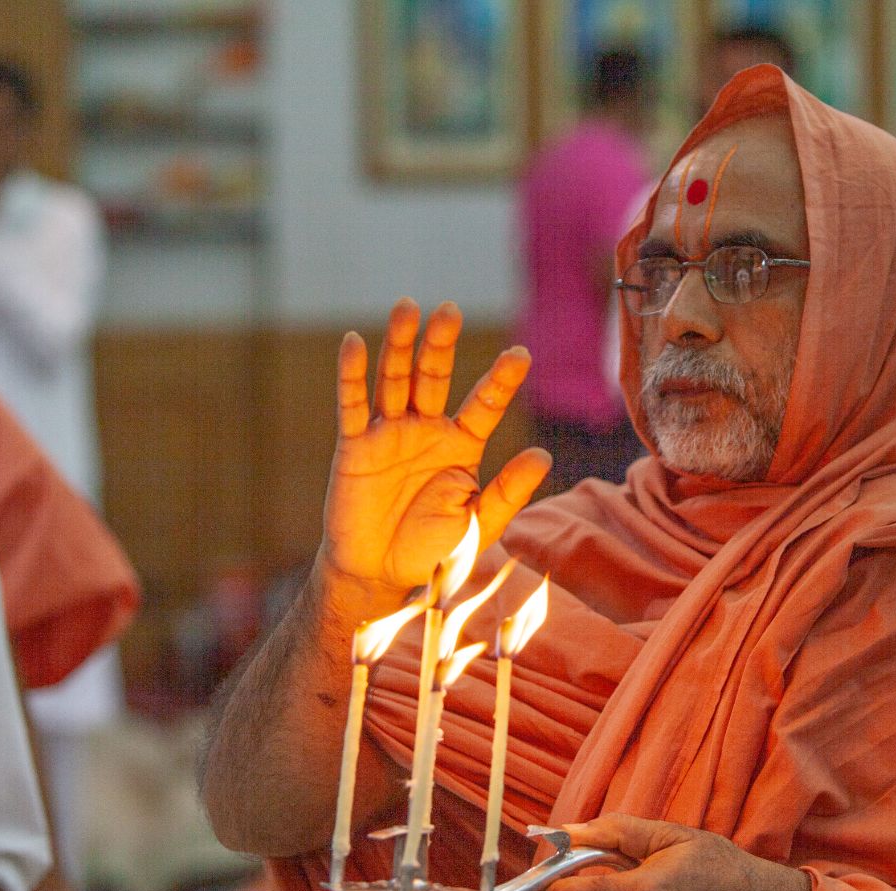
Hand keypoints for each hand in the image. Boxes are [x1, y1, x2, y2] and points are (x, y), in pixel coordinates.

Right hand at [319, 298, 549, 605]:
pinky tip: (356, 341)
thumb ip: (508, 491)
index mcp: (462, 444)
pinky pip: (353, 405)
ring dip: (400, 344)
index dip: (501, 379)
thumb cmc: (434, 551)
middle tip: (451, 311)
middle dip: (441, 345)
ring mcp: (389, 433)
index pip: (484, 403)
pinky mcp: (355, 445)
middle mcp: (426, 430)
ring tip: (408, 308)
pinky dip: (352, 374)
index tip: (521, 355)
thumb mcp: (478, 524)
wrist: (381, 576)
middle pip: (434, 377)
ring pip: (394, 379)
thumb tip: (543, 455)